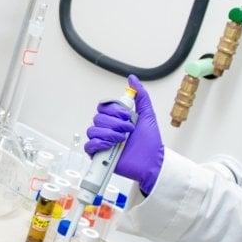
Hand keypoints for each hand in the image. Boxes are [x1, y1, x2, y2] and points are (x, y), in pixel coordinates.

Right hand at [84, 74, 164, 193]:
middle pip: (98, 118)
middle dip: (115, 122)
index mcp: (116, 119)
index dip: (114, 110)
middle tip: (128, 129)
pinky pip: (89, 145)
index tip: (128, 115)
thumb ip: (141, 96)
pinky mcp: (99, 155)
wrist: (152, 162)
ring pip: (93, 130)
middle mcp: (107, 129)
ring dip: (109, 133)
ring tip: (122, 139)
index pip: (104, 107)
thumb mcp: (147, 115)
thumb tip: (133, 79)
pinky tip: (109, 145)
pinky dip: (98, 143)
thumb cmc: (150, 142)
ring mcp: (102, 142)